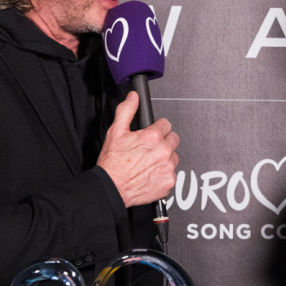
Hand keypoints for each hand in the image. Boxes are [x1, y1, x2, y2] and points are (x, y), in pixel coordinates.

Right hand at [96, 92, 179, 207]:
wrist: (111, 187)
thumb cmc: (113, 163)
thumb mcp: (115, 132)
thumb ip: (127, 110)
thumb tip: (133, 97)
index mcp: (152, 137)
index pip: (166, 124)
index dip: (157, 128)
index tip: (151, 134)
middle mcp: (163, 152)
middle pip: (173, 140)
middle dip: (163, 142)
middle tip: (149, 149)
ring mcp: (167, 168)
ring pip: (174, 157)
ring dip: (164, 158)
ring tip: (148, 162)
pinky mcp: (168, 182)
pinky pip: (171, 174)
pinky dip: (163, 174)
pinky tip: (150, 174)